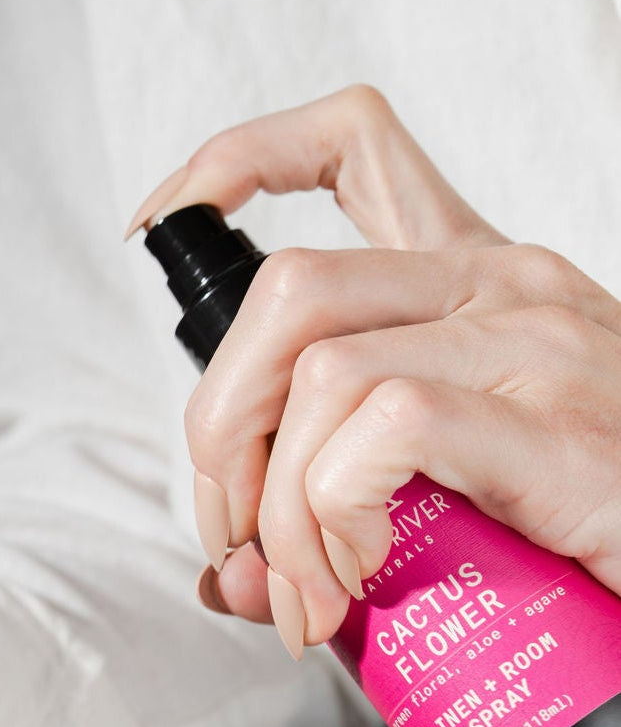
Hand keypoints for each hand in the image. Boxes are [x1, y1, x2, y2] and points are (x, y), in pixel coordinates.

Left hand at [126, 84, 620, 657]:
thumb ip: (314, 523)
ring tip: (310, 581)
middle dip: (217, 422)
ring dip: (277, 501)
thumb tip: (229, 580)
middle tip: (235, 529)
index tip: (163, 219)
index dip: (237, 159)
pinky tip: (364, 562)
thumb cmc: (563, 531)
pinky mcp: (551, 420)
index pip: (351, 145)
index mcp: (461, 278)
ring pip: (321, 371)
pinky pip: (386, 426)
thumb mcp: (429, 498)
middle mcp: (494, 284)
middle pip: (288, 288)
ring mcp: (530, 342)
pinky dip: (336, 510)